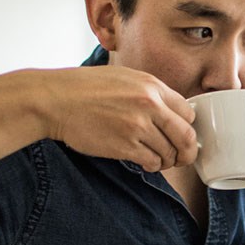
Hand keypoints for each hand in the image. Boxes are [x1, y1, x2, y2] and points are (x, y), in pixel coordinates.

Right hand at [36, 66, 196, 171]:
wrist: (56, 100)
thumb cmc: (85, 88)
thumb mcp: (125, 78)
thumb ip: (149, 93)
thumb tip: (170, 112)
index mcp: (152, 86)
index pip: (188, 113)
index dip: (187, 128)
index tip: (182, 136)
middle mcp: (150, 105)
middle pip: (186, 137)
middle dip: (188, 152)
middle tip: (182, 158)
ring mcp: (138, 127)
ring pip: (170, 153)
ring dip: (167, 161)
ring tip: (158, 160)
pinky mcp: (124, 146)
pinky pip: (151, 162)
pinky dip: (152, 166)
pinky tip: (146, 163)